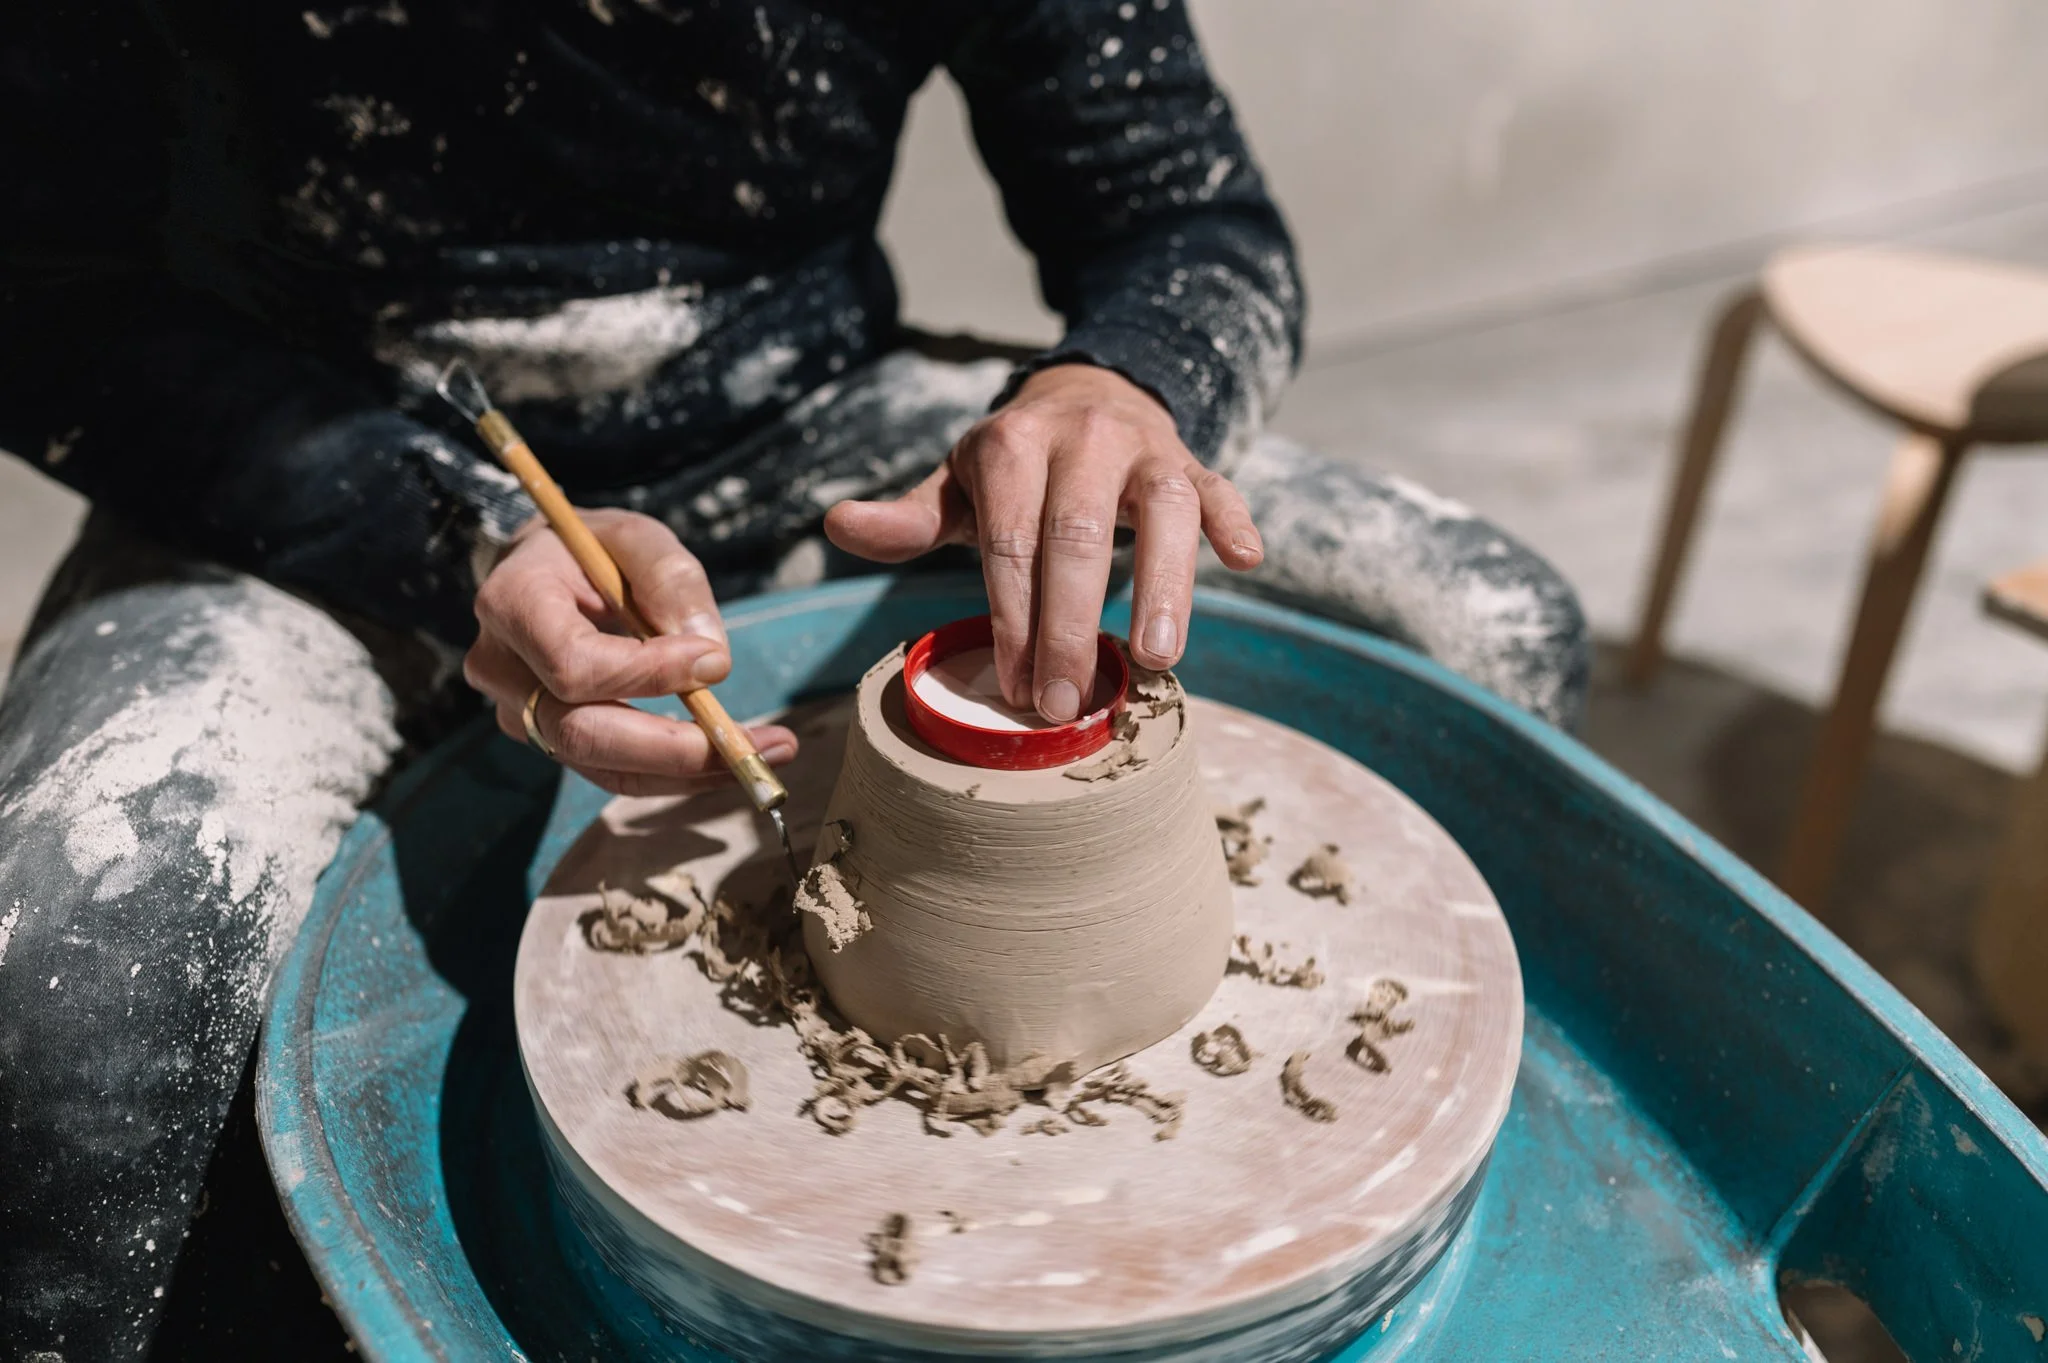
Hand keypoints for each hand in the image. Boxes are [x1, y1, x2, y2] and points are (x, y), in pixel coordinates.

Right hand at [464, 508, 797, 794]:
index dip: (645, 674)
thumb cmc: (592, 548)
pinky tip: (730, 761)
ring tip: (763, 755)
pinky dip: (675, 773)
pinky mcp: (551, 739)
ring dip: (687, 771)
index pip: (572, 663)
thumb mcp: (636, 537)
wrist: (545, 570)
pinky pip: (613, 771)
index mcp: (512, 603)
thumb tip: (712, 655)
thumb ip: (672, 579)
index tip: (714, 662)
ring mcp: (519, 712)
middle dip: (673, 749)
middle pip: (580, 734)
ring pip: (601, 764)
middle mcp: (502, 668)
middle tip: (754, 746)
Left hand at [824, 364, 1263, 719]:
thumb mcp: (958, 488)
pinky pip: (1220, 488)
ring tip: (1156, 660)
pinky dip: (1234, 522)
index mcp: (1012, 444)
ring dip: (1164, 586)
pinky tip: (1245, 561)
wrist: (1086, 398)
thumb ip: (908, 518)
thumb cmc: (1014, 470)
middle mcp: (1081, 438)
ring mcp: (1145, 448)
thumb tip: (837, 524)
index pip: (1010, 540)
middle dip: (1070, 628)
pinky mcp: (1194, 462)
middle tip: (1065, 706)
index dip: (1013, 618)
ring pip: (1164, 511)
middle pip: (1079, 536)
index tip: (1015, 688)